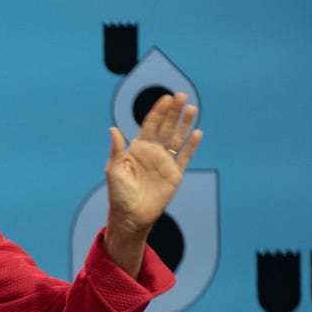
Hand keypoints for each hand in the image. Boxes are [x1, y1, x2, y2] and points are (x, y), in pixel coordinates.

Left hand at [104, 92, 201, 274]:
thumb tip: (113, 129)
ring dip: (185, 124)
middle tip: (182, 96)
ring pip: (177, 138)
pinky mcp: (174, 174)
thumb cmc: (118, 194)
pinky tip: (198, 133)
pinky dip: (191, 145)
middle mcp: (152, 152)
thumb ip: (116, 149)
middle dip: (173, 112)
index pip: (150, 125)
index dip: (158, 111)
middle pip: (166, 127)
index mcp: (137, 149)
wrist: (131, 216)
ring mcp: (164, 162)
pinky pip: (184, 156)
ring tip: (192, 108)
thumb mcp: (113, 170)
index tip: (166, 98)